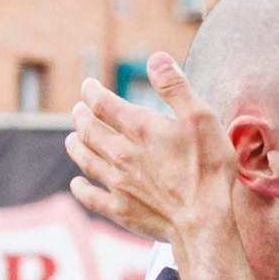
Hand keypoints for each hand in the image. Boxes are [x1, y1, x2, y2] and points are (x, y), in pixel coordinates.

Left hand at [69, 61, 221, 248]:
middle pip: (88, 130)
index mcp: (139, 128)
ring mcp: (117, 183)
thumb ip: (176, 87)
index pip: (102, 103)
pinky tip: (76, 183)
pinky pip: (90, 196)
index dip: (91, 91)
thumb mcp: (201, 118)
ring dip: (75, 145)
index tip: (87, 85)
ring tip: (72, 138)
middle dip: (81, 116)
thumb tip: (156, 58)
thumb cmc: (207, 168)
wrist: (203, 221)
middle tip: (78, 109)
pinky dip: (79, 187)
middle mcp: (121, 154)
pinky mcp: (119, 210)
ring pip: (85, 159)